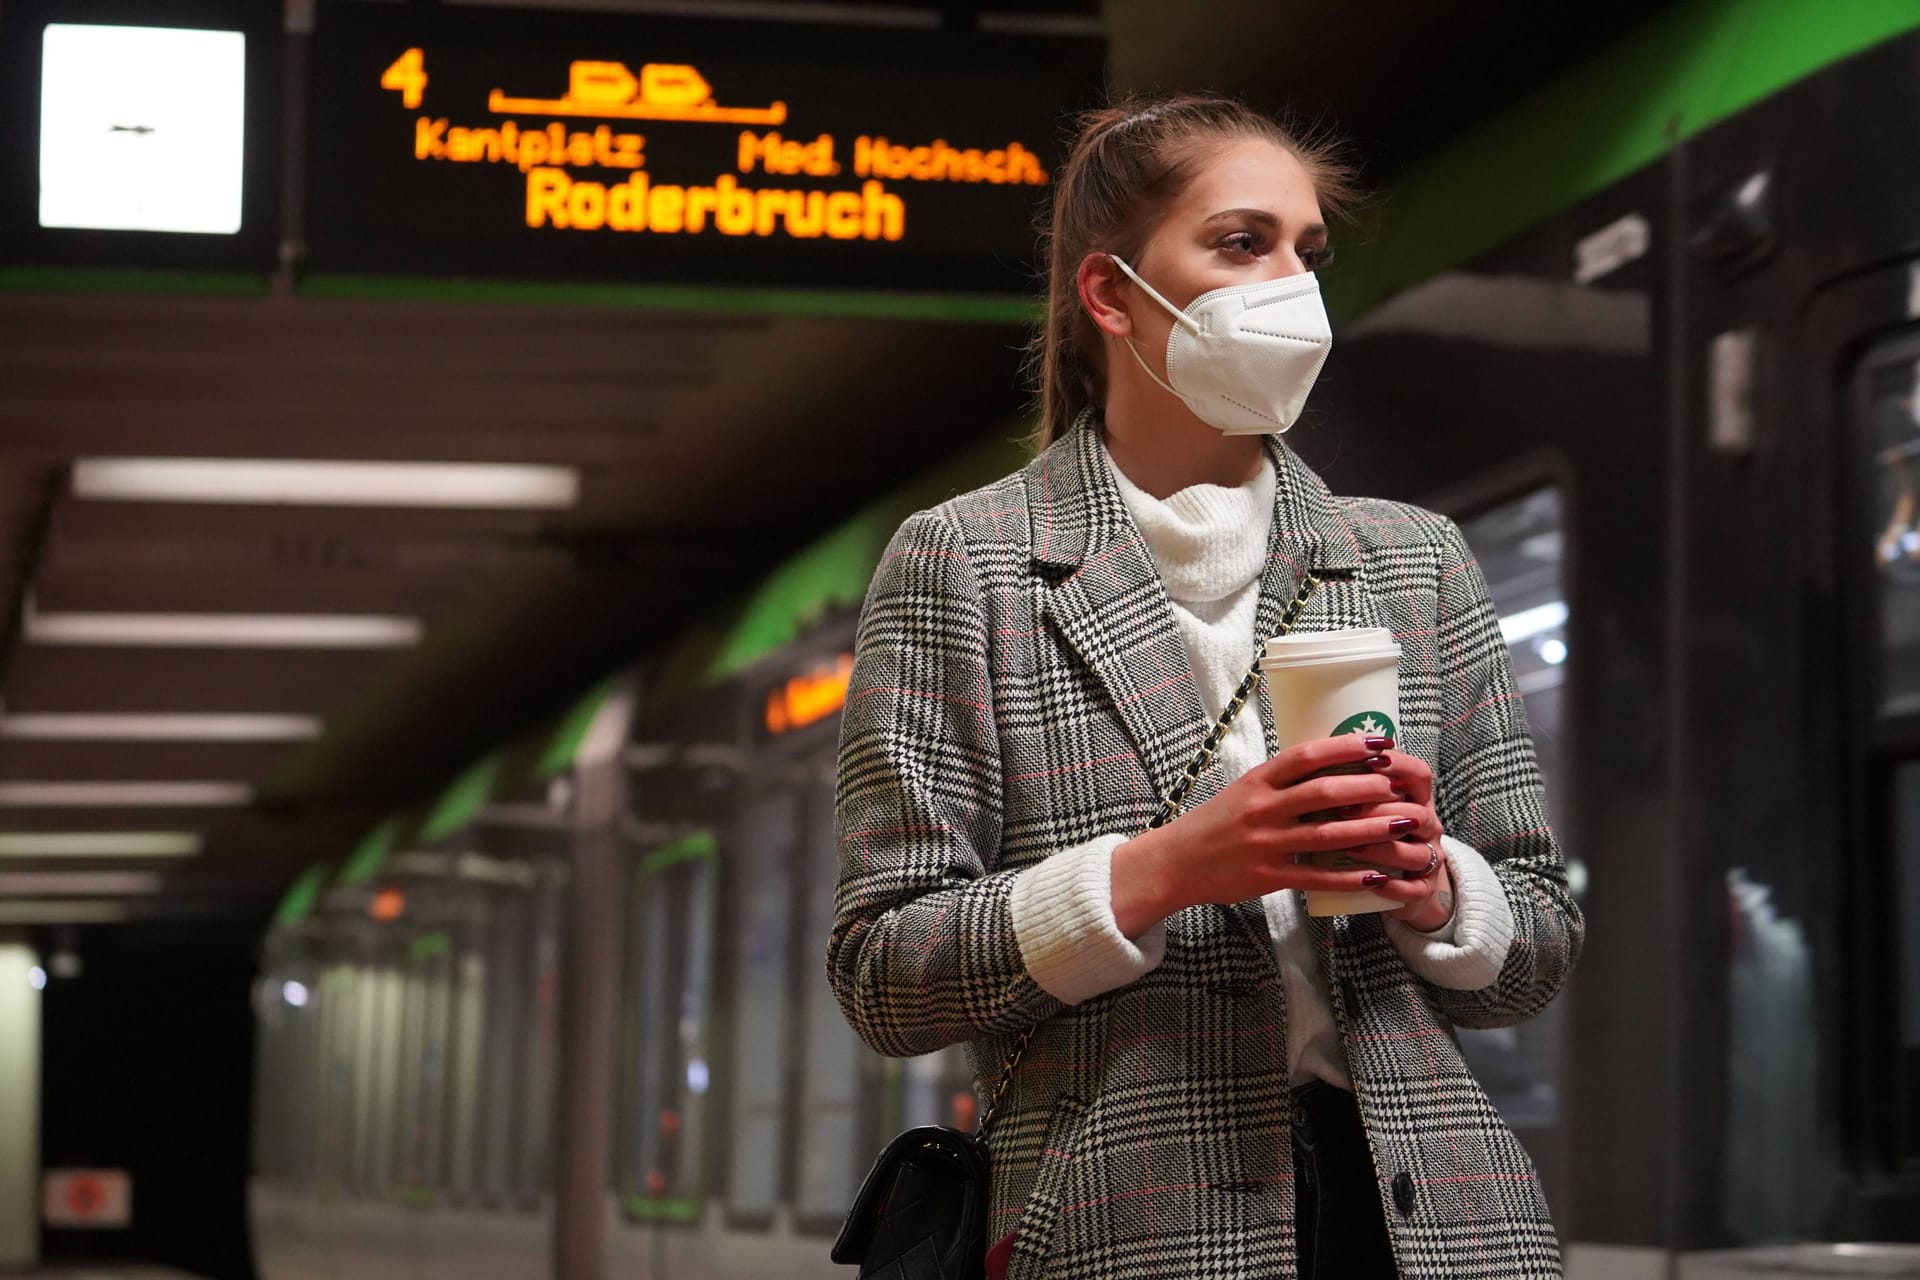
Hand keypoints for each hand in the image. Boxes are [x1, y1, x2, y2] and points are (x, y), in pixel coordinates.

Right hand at [1111, 733, 1410, 933]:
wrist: (1174, 862)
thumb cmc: (1213, 823)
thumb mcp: (1243, 791)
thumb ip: (1281, 781)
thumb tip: (1330, 763)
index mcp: (1257, 780)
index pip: (1306, 755)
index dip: (1346, 746)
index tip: (1379, 740)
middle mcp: (1262, 809)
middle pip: (1323, 793)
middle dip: (1367, 787)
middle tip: (1400, 783)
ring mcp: (1266, 844)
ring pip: (1327, 836)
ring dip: (1369, 830)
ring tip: (1402, 824)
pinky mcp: (1268, 876)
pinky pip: (1316, 877)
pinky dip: (1348, 877)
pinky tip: (1376, 875)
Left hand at [1339, 745, 1453, 930]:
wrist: (1406, 880)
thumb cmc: (1378, 832)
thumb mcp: (1373, 804)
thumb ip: (1354, 783)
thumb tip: (1312, 755)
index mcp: (1416, 800)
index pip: (1419, 775)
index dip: (1399, 765)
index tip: (1370, 759)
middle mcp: (1427, 827)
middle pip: (1414, 813)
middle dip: (1379, 811)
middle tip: (1341, 810)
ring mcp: (1427, 859)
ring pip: (1414, 853)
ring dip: (1381, 849)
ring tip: (1349, 848)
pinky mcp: (1422, 890)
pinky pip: (1412, 890)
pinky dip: (1391, 887)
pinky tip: (1370, 881)